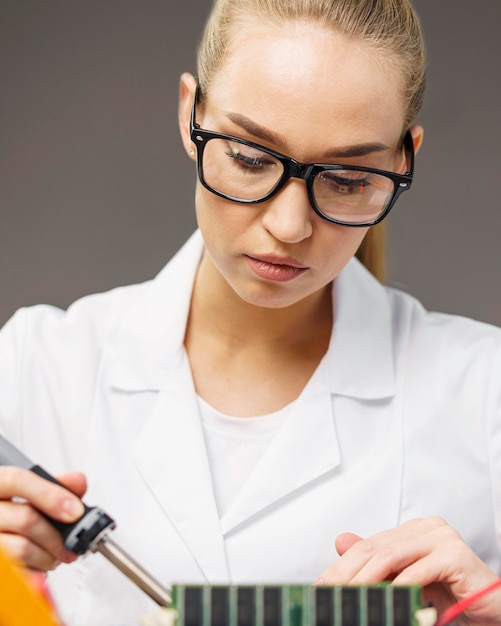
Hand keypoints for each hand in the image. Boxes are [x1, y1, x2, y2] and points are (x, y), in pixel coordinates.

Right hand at [0, 466, 86, 572]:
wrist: (1, 532)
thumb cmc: (13, 513)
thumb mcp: (29, 493)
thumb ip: (54, 485)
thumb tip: (78, 481)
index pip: (17, 481)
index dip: (50, 495)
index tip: (76, 511)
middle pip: (25, 519)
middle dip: (56, 536)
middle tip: (70, 545)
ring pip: (20, 548)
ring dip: (47, 557)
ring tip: (54, 558)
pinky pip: (16, 573)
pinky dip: (35, 575)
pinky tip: (40, 571)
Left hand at [316, 517, 500, 624]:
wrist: (491, 609)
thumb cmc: (450, 597)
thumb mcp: (407, 582)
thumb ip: (378, 565)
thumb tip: (340, 541)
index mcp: (413, 530)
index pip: (368, 545)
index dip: (342, 566)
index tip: (322, 585)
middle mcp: (426, 528)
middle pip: (375, 549)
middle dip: (347, 574)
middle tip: (328, 594)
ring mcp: (441, 537)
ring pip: (390, 557)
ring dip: (365, 582)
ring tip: (349, 600)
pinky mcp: (455, 554)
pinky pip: (417, 571)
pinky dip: (397, 589)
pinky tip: (385, 603)